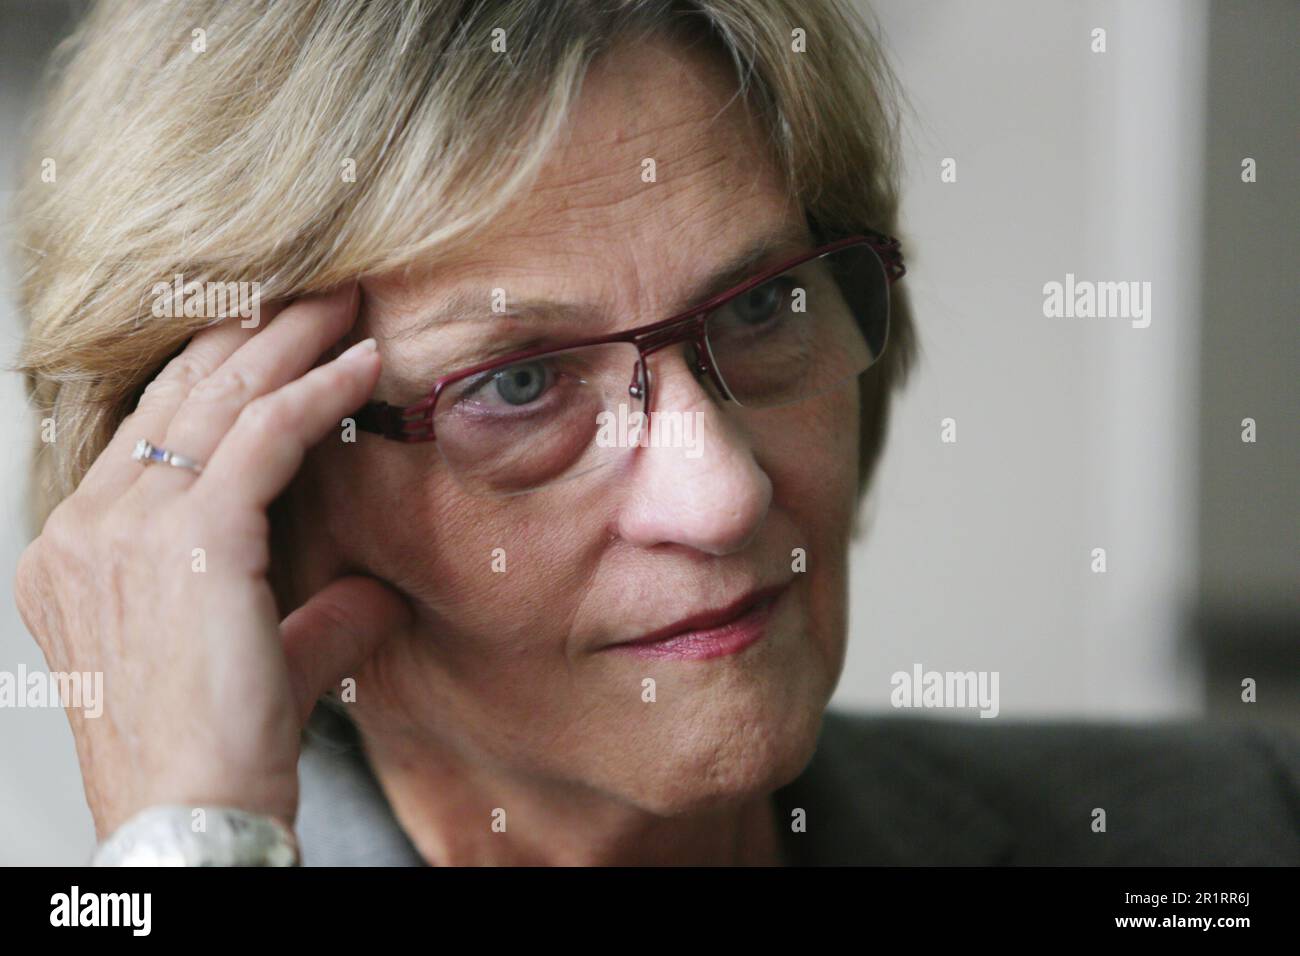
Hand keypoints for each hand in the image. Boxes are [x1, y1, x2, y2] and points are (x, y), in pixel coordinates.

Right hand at [14, 283, 412, 838]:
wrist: (193, 818)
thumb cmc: (216, 752)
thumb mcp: (259, 664)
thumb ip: (312, 618)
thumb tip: (374, 592)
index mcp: (80, 550)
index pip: (154, 430)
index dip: (219, 374)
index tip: (276, 338)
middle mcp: (88, 527)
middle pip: (181, 396)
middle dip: (255, 336)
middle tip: (316, 294)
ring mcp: (127, 527)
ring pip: (220, 399)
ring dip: (291, 343)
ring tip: (346, 303)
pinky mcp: (191, 537)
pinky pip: (263, 436)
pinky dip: (316, 393)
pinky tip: (361, 365)